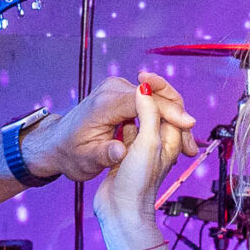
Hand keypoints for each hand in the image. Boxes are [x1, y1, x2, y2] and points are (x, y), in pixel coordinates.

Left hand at [31, 73, 201, 184]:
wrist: (58, 143)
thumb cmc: (71, 152)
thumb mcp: (85, 160)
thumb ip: (104, 155)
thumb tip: (120, 152)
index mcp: (104, 103)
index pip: (143, 100)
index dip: (167, 111)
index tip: (187, 125)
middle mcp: (113, 89)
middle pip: (155, 95)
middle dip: (178, 117)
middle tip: (191, 146)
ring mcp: (119, 89)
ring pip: (157, 99)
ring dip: (174, 119)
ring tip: (188, 147)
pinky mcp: (124, 94)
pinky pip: (151, 103)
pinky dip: (165, 118)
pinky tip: (176, 138)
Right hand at [92, 81, 191, 240]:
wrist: (120, 211)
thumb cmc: (138, 182)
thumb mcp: (147, 143)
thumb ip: (148, 114)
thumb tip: (145, 87)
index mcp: (171, 138)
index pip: (171, 104)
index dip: (158, 88)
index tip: (142, 76)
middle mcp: (159, 142)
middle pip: (156, 109)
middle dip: (146, 96)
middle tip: (135, 80)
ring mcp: (142, 148)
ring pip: (139, 119)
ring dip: (132, 109)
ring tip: (123, 97)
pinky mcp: (126, 155)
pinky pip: (125, 132)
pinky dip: (120, 123)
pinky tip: (112, 119)